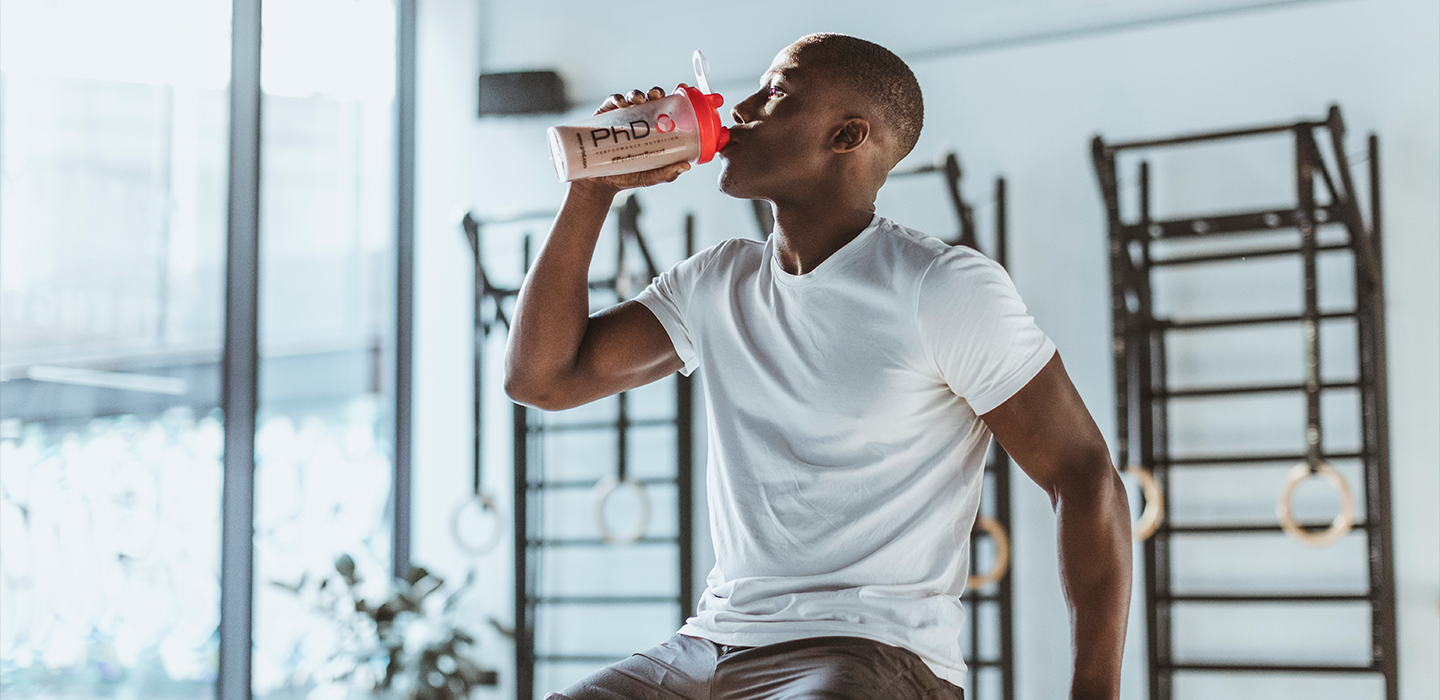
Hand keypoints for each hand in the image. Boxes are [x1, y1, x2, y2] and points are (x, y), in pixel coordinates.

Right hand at [574, 86, 691, 194]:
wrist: (600, 183)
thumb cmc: (628, 177)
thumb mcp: (651, 176)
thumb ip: (667, 173)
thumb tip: (685, 166)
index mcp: (655, 128)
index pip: (668, 108)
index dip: (675, 96)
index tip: (681, 88)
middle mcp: (640, 119)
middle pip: (651, 99)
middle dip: (655, 93)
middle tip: (656, 96)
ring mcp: (622, 116)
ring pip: (632, 98)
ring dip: (637, 94)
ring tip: (638, 100)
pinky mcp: (605, 116)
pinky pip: (611, 103)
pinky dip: (617, 99)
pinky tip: (621, 103)